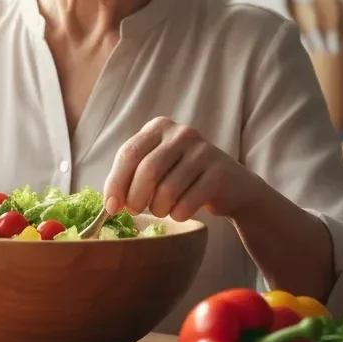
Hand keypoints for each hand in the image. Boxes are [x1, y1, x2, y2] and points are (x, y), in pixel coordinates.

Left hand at [102, 117, 264, 221]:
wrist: (233, 187)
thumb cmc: (184, 177)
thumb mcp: (156, 166)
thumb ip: (131, 175)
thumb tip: (109, 203)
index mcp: (159, 127)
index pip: (129, 153)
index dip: (116, 182)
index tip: (110, 207)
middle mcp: (181, 133)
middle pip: (147, 170)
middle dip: (135, 198)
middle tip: (134, 212)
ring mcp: (203, 150)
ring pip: (167, 189)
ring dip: (158, 208)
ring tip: (160, 210)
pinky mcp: (219, 172)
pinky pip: (188, 202)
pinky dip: (178, 214)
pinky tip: (179, 212)